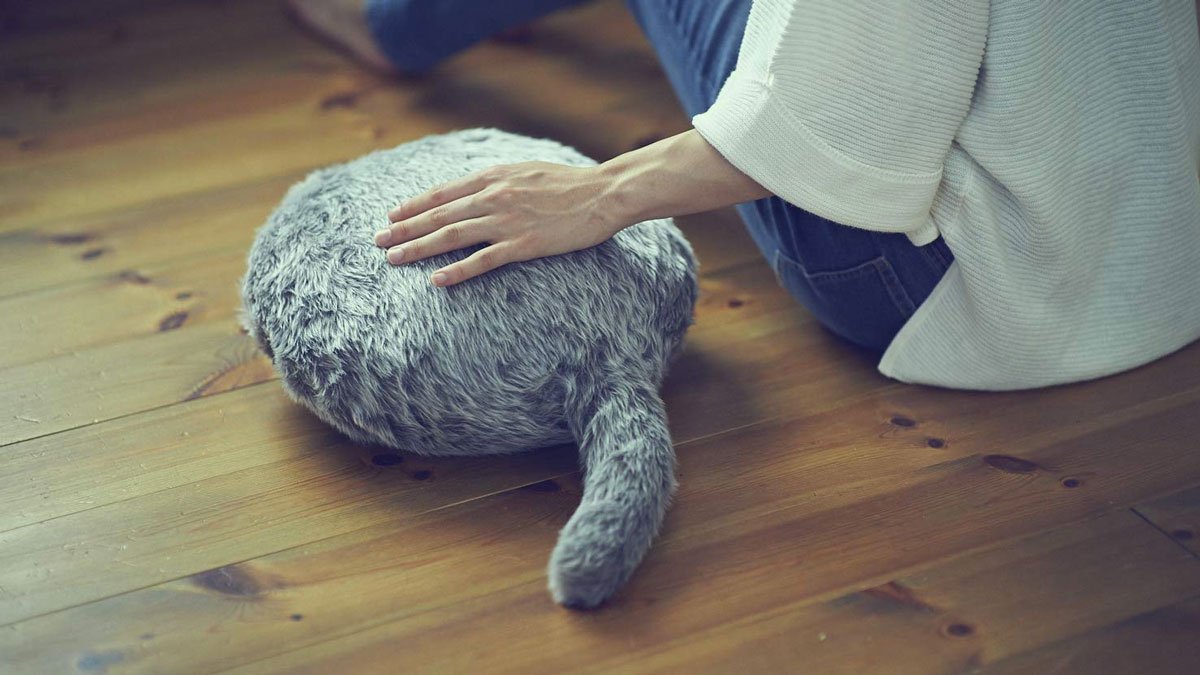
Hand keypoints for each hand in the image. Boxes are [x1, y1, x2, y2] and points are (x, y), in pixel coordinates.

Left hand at [374, 161, 622, 286]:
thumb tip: (474, 188)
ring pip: (452, 236)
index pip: (442, 193)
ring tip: (394, 259)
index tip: (391, 216)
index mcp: (493, 176)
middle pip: (438, 215)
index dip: (413, 206)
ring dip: (419, 248)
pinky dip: (457, 271)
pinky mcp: (523, 244)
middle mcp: (493, 196)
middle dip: (404, 229)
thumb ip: (497, 180)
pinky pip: (482, 260)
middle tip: (378, 242)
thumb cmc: (569, 183)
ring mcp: (507, 220)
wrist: (604, 192)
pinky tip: (436, 281)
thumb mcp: (526, 170)